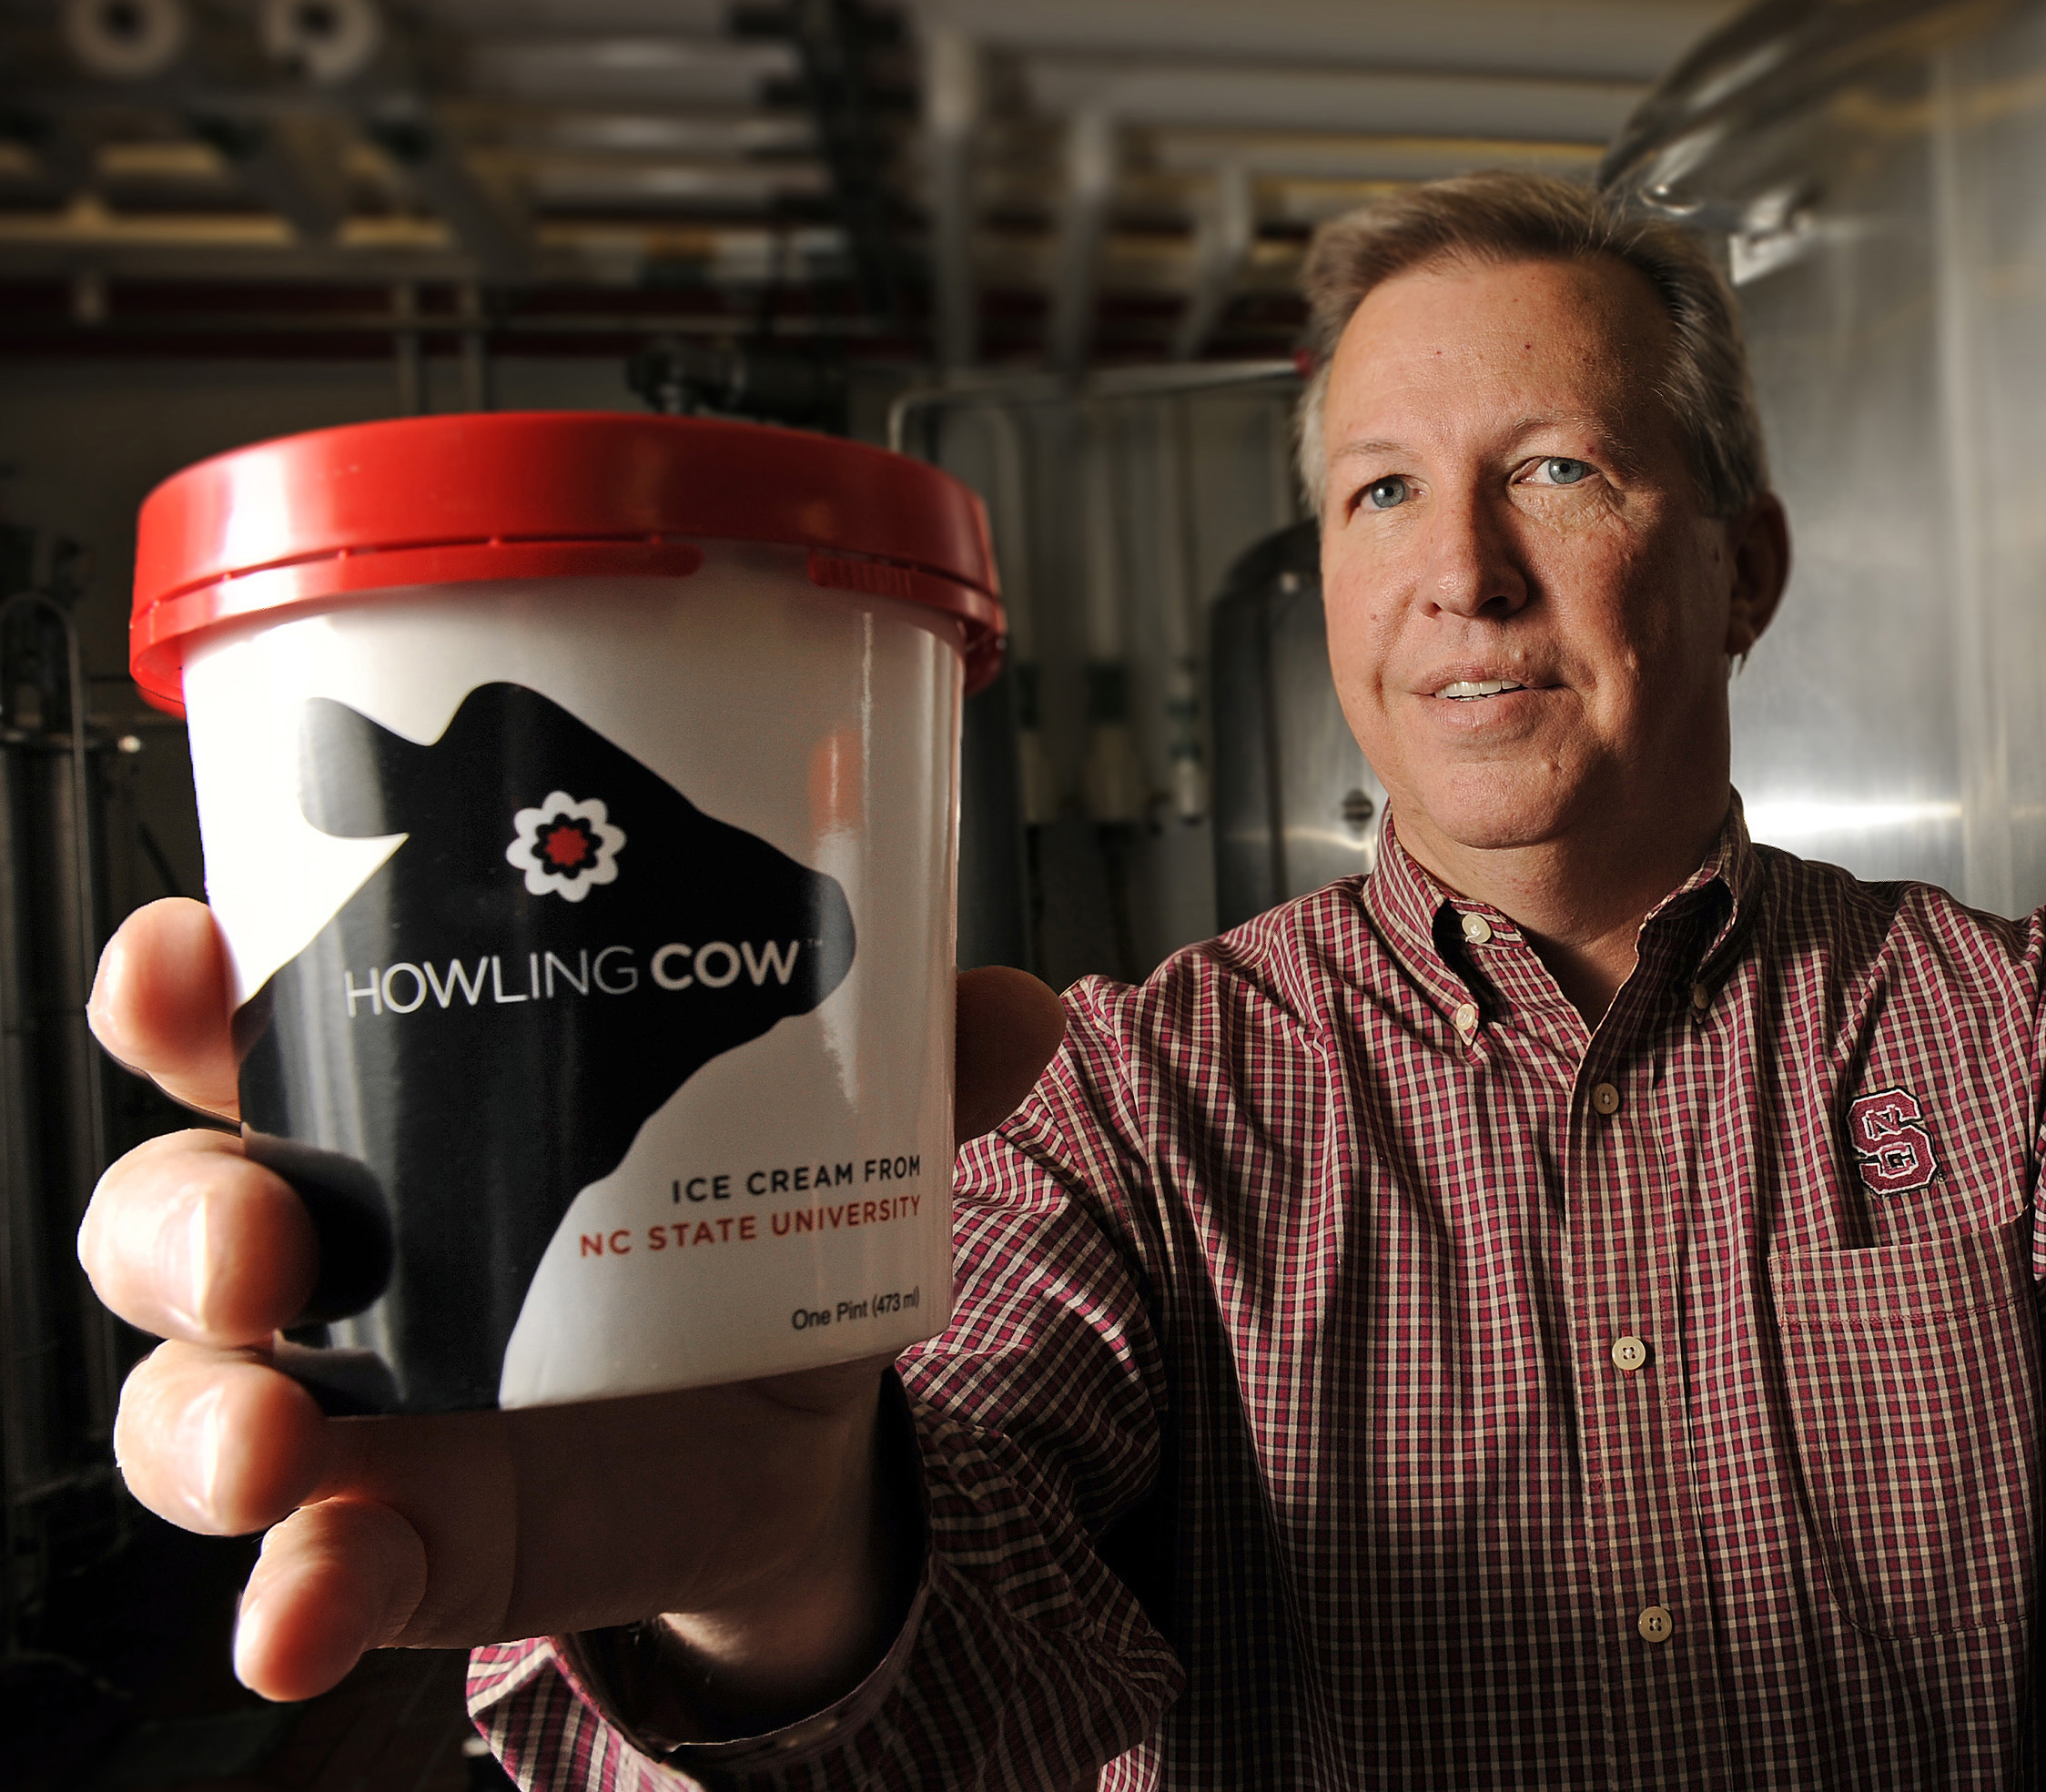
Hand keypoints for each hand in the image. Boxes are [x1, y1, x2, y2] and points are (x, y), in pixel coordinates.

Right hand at [77, 898, 1067, 1709]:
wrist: (777, 1425)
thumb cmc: (726, 1226)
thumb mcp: (808, 1134)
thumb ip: (899, 1068)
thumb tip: (1016, 1007)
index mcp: (407, 1098)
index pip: (243, 1020)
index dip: (182, 988)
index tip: (185, 962)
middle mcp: (338, 1242)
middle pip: (179, 1212)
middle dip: (189, 1221)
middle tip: (265, 1241)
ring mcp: (348, 1398)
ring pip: (194, 1401)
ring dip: (204, 1426)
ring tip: (272, 1448)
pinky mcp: (396, 1532)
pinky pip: (307, 1570)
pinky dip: (292, 1600)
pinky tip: (303, 1622)